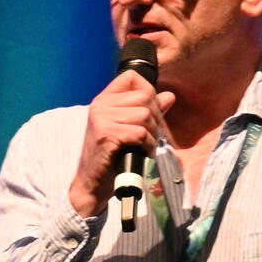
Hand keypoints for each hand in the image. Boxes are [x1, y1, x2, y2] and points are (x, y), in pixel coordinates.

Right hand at [68, 70, 177, 216]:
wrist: (92, 183)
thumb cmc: (111, 157)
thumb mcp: (128, 129)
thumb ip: (148, 111)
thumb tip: (169, 96)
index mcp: (104, 100)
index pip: (131, 77)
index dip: (147, 91)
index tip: (149, 112)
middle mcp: (101, 105)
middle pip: (144, 97)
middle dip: (155, 118)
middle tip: (150, 136)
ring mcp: (102, 118)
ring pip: (144, 115)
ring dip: (152, 134)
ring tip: (145, 145)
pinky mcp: (106, 134)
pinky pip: (140, 132)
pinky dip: (147, 144)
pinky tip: (143, 152)